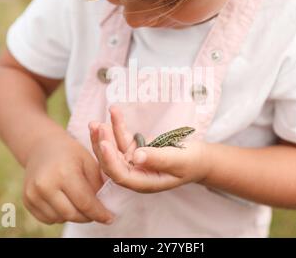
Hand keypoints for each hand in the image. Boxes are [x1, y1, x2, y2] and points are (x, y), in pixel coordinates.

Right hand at [23, 132, 113, 224]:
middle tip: (97, 213)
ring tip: (80, 203)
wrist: (42, 146)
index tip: (110, 218)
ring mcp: (32, 193)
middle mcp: (45, 185)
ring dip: (74, 216)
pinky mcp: (26, 200)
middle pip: (72, 214)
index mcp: (64, 173)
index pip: (85, 202)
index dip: (99, 213)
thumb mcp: (89, 162)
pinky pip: (48, 219)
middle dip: (88, 217)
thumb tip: (105, 208)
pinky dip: (60, 215)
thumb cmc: (71, 153)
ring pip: (60, 218)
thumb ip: (98, 185)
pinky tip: (66, 202)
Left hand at [89, 106, 209, 192]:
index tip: (103, 143)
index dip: (109, 160)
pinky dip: (117, 126)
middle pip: (111, 162)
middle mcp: (135, 174)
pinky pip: (122, 138)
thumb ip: (158, 159)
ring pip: (114, 149)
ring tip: (96, 121)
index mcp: (143, 183)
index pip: (120, 175)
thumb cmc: (191, 162)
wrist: (200, 158)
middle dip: (102, 145)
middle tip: (96, 126)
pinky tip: (113, 112)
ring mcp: (134, 161)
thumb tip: (137, 156)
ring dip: (105, 135)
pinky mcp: (136, 150)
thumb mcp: (177, 160)